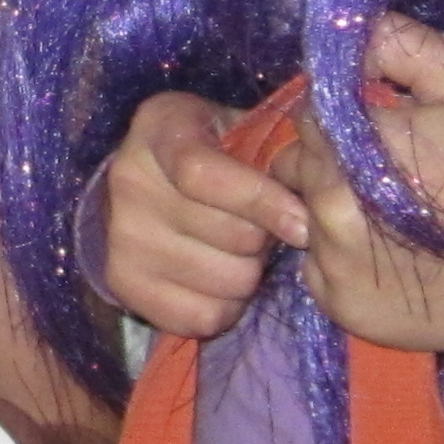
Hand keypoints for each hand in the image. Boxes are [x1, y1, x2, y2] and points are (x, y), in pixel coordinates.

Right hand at [93, 88, 314, 343]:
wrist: (145, 188)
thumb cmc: (213, 152)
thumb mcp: (240, 131)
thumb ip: (279, 150)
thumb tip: (322, 183)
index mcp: (159, 128)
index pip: (202, 172)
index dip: (261, 201)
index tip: (302, 224)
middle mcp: (128, 181)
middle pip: (229, 234)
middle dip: (265, 239)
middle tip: (265, 231)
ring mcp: (121, 238)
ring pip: (226, 281)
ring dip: (250, 274)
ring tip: (241, 254)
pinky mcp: (124, 286)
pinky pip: (202, 316)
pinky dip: (226, 307)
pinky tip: (220, 281)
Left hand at [277, 15, 443, 357]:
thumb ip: (398, 44)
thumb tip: (343, 31)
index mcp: (349, 149)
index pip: (308, 116)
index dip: (342, 116)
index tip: (380, 126)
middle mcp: (327, 210)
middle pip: (296, 168)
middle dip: (330, 161)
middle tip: (386, 171)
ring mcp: (332, 267)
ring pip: (302, 219)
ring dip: (331, 209)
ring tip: (387, 215)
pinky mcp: (343, 308)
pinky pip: (317, 268)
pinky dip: (341, 257)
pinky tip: (388, 254)